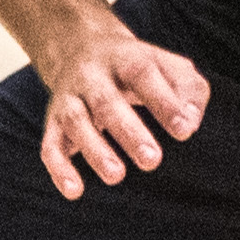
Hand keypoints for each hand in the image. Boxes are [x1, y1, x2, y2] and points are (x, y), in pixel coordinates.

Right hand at [33, 15, 209, 196]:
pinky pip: (49, 145)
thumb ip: (188, 90)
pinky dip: (59, 169)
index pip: (143, 75)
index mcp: (125, 58)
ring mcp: (69, 99)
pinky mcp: (52, 122)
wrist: (79, 48)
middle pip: (106, 101)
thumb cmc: (138, 67)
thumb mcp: (168, 66)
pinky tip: (74, 191)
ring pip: (76, 122)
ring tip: (116, 176)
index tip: (184, 130)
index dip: (163, 102)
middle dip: (128, 131)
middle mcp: (92, 76)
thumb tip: (190, 123)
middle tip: (152, 160)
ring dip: (94, 150)